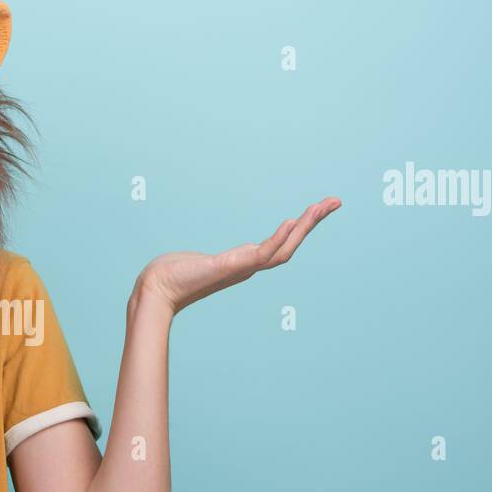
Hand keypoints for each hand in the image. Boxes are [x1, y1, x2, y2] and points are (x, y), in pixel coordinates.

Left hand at [136, 196, 340, 315]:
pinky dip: (278, 238)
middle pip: (291, 245)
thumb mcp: (200, 263)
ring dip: (304, 228)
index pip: (281, 245)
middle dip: (313, 223)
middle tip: (335, 202)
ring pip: (283, 250)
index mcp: (244, 263)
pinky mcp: (230, 267)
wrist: (157, 289)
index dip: (300, 229)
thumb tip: (204, 263)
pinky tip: (292, 221)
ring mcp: (241, 268)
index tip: (317, 209)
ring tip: (321, 207)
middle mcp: (248, 267)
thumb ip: (211, 262)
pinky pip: (262, 254)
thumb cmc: (174, 276)